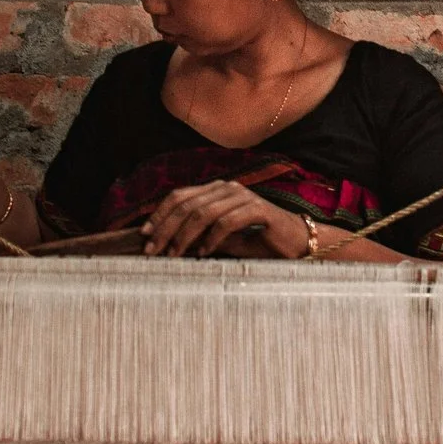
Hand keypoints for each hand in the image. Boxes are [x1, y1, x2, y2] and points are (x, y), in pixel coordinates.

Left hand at [144, 181, 309, 259]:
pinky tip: (204, 253)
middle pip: (187, 204)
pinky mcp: (258, 209)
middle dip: (166, 228)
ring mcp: (244, 196)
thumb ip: (200, 235)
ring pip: (203, 213)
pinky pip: (226, 222)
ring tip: (175, 255)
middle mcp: (228, 188)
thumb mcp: (224, 238)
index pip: (180, 196)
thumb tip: (168, 244)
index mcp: (217, 190)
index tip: (145, 234)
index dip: (159, 214)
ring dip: (185, 236)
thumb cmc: (260, 241)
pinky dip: (211, 239)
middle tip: (153, 250)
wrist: (297, 243)